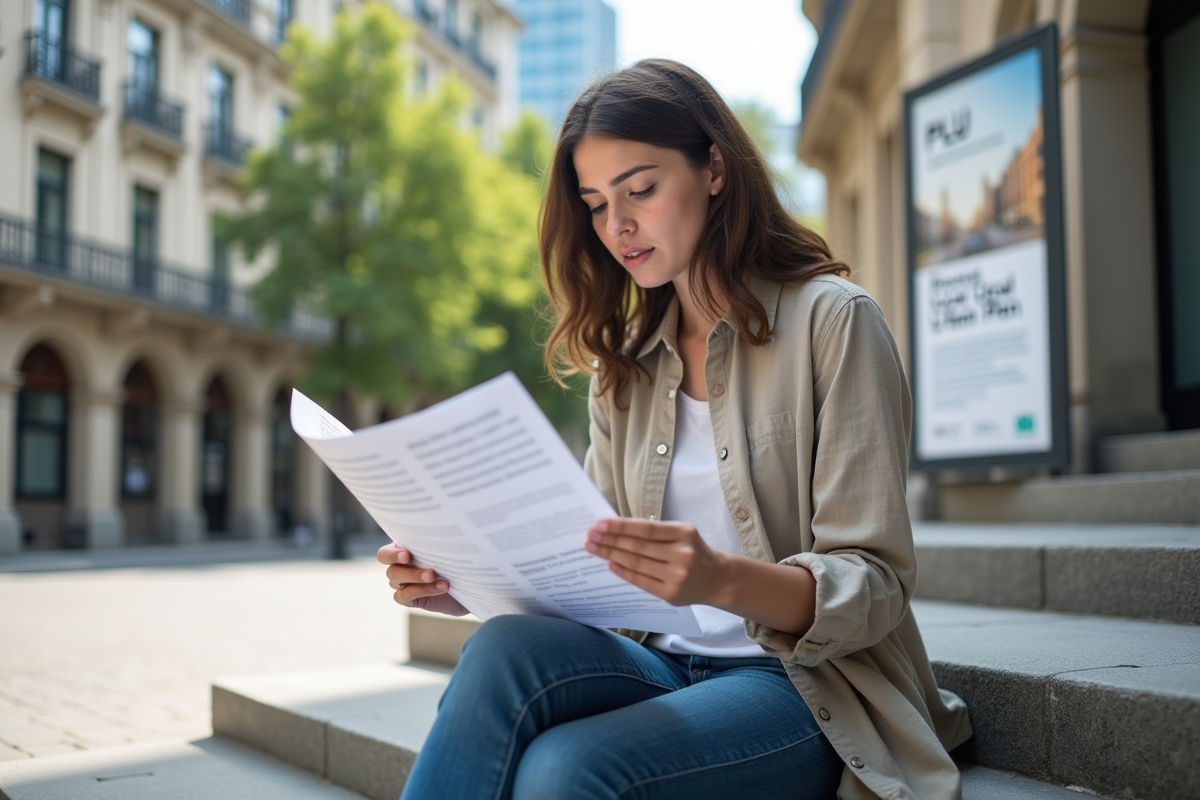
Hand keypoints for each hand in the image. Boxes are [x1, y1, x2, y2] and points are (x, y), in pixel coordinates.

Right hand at [377, 542, 468, 615]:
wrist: (465, 583)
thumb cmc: (453, 560)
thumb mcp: (445, 550)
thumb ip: (435, 544)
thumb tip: (441, 535)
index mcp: (401, 551)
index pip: (385, 554)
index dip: (392, 555)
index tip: (407, 554)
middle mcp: (398, 568)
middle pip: (392, 571)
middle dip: (411, 571)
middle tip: (430, 572)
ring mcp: (402, 584)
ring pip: (397, 583)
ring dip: (418, 580)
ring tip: (441, 580)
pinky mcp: (410, 599)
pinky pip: (405, 596)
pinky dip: (423, 591)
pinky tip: (441, 588)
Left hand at [584, 518, 732, 606]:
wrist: (718, 579)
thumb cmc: (693, 551)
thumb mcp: (681, 534)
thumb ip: (654, 532)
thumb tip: (616, 529)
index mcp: (684, 533)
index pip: (645, 528)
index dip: (620, 526)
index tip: (599, 524)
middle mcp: (683, 554)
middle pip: (638, 546)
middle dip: (610, 540)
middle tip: (590, 536)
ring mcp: (678, 576)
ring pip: (637, 563)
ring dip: (611, 555)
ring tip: (594, 548)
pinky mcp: (672, 594)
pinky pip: (641, 581)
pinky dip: (624, 572)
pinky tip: (610, 564)